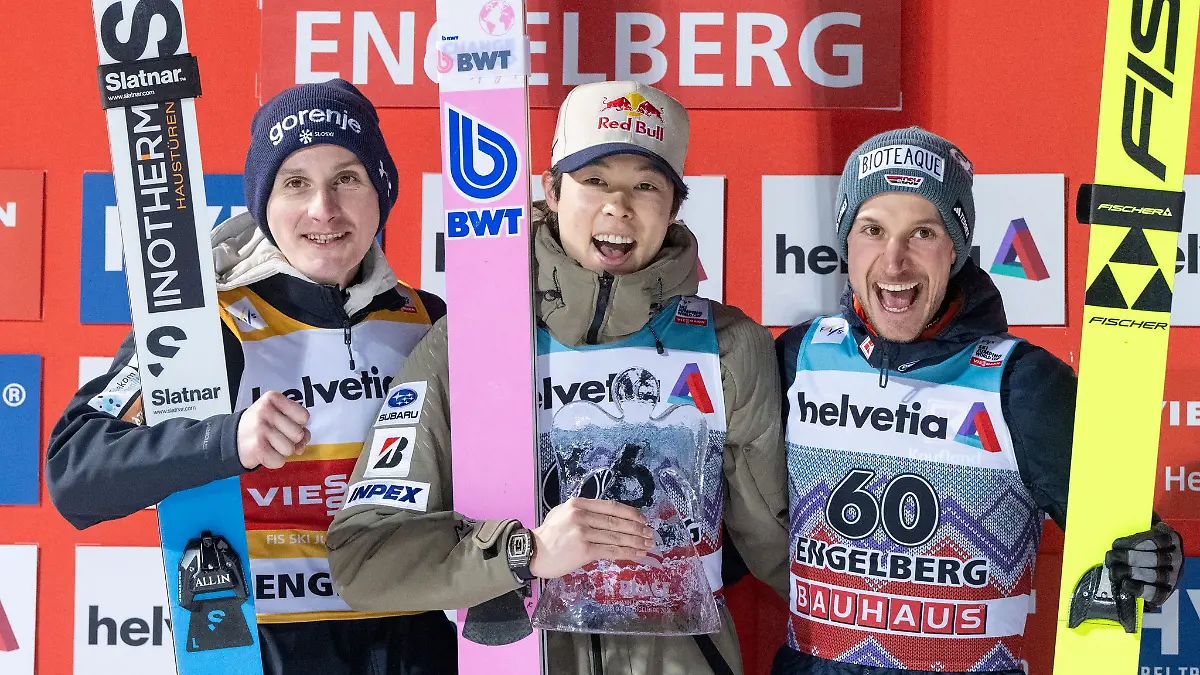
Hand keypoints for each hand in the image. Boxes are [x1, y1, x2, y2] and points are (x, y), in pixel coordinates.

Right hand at [236, 391, 310, 469]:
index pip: (304, 416)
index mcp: (273, 398)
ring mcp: (260, 428)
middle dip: (291, 440)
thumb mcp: (276, 416)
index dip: (298, 425)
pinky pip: (279, 461)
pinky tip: (264, 453)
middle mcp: (266, 410)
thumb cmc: (259, 426)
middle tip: (275, 436)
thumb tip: (301, 446)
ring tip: (269, 444)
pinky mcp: (257, 446)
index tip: (285, 424)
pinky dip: (273, 461)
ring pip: (290, 449)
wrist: (231, 438)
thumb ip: (296, 425)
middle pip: (299, 434)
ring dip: (281, 452)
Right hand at [529, 497, 654, 578]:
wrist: (533, 553)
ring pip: (617, 537)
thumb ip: (584, 511)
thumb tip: (609, 517)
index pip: (611, 506)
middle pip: (617, 521)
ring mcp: (583, 533)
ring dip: (636, 542)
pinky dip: (627, 553)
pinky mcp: (584, 550)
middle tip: (650, 534)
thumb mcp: (563, 513)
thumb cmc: (549, 535)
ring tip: (648, 545)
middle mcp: (582, 515)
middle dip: (637, 528)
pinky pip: (611, 551)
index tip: (642, 519)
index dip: (630, 513)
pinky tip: (637, 554)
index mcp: (578, 504)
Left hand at [1106, 520, 1183, 608]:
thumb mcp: (1147, 529)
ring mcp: (1173, 577)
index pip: (1155, 540)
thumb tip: (1132, 505)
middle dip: (1127, 558)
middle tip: (1111, 557)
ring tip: (1114, 570)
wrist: (1154, 574)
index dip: (1132, 543)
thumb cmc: (1145, 546)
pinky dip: (1136, 588)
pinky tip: (1124, 583)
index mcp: (1171, 539)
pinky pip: (1152, 592)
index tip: (1116, 544)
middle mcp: (1177, 559)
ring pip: (1151, 575)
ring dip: (1128, 572)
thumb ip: (1143, 520)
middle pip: (1152, 558)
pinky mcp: (1165, 594)